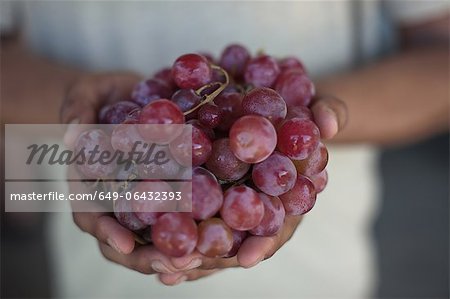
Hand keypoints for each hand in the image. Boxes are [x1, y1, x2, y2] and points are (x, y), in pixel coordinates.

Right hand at [62, 72, 192, 273]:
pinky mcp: (171, 188)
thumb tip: (72, 137)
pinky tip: (218, 238)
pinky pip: (182, 213)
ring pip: (157, 235)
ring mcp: (144, 198)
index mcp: (90, 185)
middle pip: (128, 239)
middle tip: (179, 264)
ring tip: (204, 259)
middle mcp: (117, 200)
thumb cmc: (97, 98)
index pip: (91, 215)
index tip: (125, 245)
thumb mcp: (83, 95)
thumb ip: (77, 111)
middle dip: (151, 256)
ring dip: (178, 251)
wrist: (123, 96)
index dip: (106, 232)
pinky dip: (197, 229)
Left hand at [157, 95, 347, 284]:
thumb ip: (328, 112)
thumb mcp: (321, 105)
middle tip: (183, 268)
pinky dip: (169, 220)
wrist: (278, 103)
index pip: (278, 224)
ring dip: (184, 249)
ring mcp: (230, 197)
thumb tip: (330, 126)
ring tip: (157, 264)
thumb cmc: (303, 108)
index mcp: (286, 195)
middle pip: (235, 238)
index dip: (264, 241)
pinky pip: (188, 207)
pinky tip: (145, 232)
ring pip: (208, 231)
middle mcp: (256, 203)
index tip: (246, 258)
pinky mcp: (207, 184)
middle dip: (210, 256)